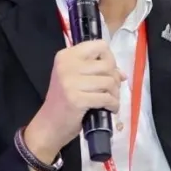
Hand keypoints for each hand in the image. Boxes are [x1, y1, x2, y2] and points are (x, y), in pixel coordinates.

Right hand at [24, 40, 125, 161]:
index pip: (99, 45)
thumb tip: (122, 74)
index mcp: (66, 56)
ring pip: (109, 81)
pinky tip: (110, 109)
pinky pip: (106, 98)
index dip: (109, 58)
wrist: (48, 125)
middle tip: (112, 90)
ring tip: (111, 100)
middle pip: (107, 64)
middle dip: (115, 78)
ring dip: (115, 93)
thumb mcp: (75, 80)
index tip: (108, 72)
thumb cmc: (63, 101)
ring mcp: (70, 82)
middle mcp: (66, 65)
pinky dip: (113, 104)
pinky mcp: (77, 99)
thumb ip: (96, 72)